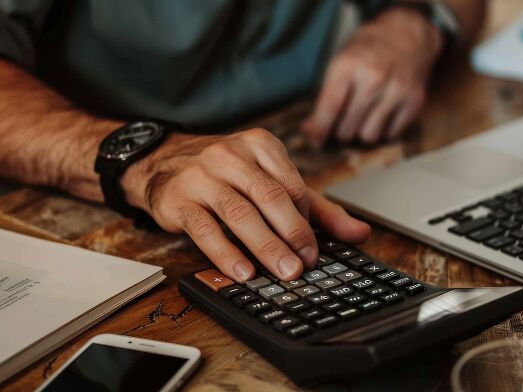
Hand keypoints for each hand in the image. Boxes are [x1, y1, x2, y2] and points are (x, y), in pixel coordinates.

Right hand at [121, 128, 369, 282]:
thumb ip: (316, 207)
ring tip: (283, 271)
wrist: (163, 163)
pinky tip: (243, 272)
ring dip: (265, 246)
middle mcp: (230, 154)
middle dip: (293, 234)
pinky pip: (205, 229)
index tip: (315, 250)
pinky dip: (226, 253)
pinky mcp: (178, 199)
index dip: (306, 220)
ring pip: (240, 213)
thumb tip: (359, 233)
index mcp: (259, 145)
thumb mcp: (270, 181)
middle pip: (269, 197)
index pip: (291, 184)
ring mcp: (202, 175)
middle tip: (305, 265)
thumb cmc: (226, 174)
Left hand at [301, 7, 442, 145]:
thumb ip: (325, 97)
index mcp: (349, 65)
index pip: (330, 107)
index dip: (319, 130)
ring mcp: (396, 90)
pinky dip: (384, 130)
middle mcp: (373, 78)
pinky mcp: (414, 100)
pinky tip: (382, 114)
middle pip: (348, 128)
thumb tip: (309, 132)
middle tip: (343, 121)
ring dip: (363, 132)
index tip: (314, 142)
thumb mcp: (341, 62)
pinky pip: (391, 134)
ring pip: (369, 136)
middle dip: (341, 130)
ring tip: (363, 117)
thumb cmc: (367, 50)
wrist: (407, 33)